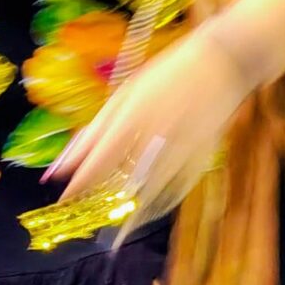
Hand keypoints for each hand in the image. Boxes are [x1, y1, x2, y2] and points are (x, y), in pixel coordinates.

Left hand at [45, 26, 250, 224]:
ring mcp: (180, 151)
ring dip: (124, 207)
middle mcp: (155, 137)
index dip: (80, 181)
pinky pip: (172, 192)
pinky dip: (154, 205)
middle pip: (120, 180)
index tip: (63, 197)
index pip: (100, 160)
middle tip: (82, 210)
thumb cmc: (167, 75)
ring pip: (145, 192)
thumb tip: (69, 157)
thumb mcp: (127, 94)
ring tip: (108, 218)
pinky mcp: (199, 161)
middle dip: (99, 196)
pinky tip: (141, 212)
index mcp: (134, 116)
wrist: (221, 65)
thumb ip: (98, 127)